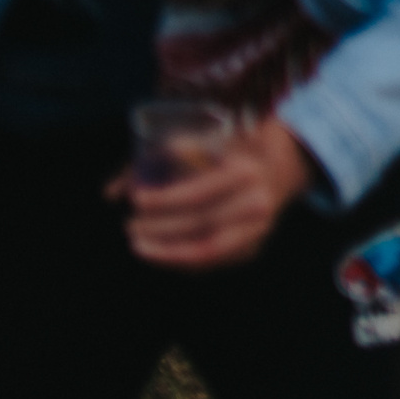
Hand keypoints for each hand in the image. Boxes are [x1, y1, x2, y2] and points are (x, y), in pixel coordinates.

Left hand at [106, 115, 315, 269]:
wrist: (287, 165)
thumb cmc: (239, 145)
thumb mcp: (211, 136)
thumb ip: (160, 156)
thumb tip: (113, 191)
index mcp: (247, 171)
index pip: (199, 193)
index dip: (164, 200)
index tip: (135, 199)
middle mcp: (257, 202)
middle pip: (198, 224)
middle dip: (159, 229)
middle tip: (129, 226)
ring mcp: (258, 230)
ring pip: (206, 250)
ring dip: (167, 253)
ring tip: (139, 246)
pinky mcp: (253, 248)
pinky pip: (213, 262)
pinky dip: (182, 262)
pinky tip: (160, 255)